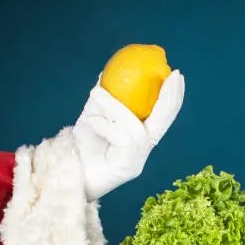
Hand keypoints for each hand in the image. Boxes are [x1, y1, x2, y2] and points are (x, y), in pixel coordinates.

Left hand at [73, 70, 184, 200]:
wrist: (67, 171)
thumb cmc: (82, 145)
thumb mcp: (93, 115)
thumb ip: (103, 99)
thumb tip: (106, 73)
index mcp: (142, 134)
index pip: (163, 114)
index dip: (173, 95)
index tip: (176, 74)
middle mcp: (144, 147)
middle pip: (164, 122)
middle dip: (171, 97)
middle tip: (174, 75)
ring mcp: (137, 159)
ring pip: (135, 128)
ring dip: (114, 107)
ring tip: (96, 93)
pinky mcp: (126, 167)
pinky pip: (121, 139)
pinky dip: (104, 125)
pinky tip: (90, 120)